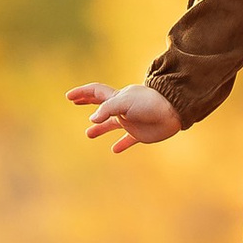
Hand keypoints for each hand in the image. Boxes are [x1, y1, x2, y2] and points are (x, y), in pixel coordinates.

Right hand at [68, 79, 182, 154]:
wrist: (173, 112)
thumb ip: (108, 109)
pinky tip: (114, 150)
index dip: (82, 93)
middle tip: (75, 102)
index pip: (96, 92)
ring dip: (100, 127)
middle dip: (88, 102)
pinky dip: (120, 144)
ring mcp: (131, 120)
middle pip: (102, 105)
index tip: (69, 96)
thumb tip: (92, 119)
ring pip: (112, 124)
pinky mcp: (140, 133)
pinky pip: (128, 139)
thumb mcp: (125, 102)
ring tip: (89, 133)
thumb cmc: (150, 103)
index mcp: (118, 98)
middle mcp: (123, 108)